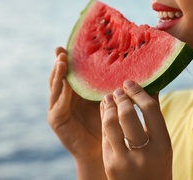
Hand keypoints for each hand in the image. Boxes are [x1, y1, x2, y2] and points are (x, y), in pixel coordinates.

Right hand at [48, 47, 104, 176]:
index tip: (70, 43)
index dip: (69, 57)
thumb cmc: (110, 124)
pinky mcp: (56, 119)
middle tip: (62, 49)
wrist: (104, 149)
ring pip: (55, 86)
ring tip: (62, 60)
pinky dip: (61, 93)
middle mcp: (65, 95)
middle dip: (60, 61)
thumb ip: (116, 85)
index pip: (71, 70)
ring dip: (58, 73)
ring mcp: (58, 106)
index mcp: (76, 90)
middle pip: (59, 75)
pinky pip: (58, 104)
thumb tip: (137, 69)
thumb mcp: (111, 100)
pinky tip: (66, 84)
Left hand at [100, 80, 171, 179]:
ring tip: (109, 98)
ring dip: (108, 107)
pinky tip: (105, 111)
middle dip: (121, 98)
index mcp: (162, 145)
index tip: (130, 83)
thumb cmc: (156, 165)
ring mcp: (124, 160)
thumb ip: (155, 117)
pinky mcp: (109, 164)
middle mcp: (144, 153)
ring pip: (110, 124)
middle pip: (128, 115)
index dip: (138, 93)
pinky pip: (104, 136)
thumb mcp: (162, 144)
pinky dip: (104, 120)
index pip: (149, 110)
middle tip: (118, 90)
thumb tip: (151, 87)